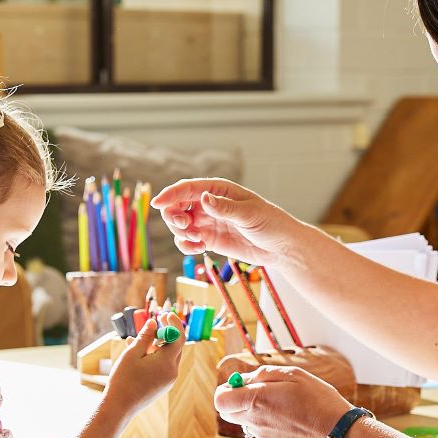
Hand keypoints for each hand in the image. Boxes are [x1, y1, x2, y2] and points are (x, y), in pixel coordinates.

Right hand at [103, 314, 184, 417]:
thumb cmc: (124, 379)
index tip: (165, 314)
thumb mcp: (132, 353)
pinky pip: (162, 366)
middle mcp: (172, 372)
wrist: (119, 407)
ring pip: (168, 357)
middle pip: (175, 347)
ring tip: (138, 339)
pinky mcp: (162, 386)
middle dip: (166, 333)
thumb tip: (153, 322)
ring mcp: (168, 380)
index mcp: (167, 363)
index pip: (179, 338)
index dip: (174, 324)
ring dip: (156, 345)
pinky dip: (154, 356)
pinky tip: (137, 353)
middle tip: (155, 323)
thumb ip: (145, 336)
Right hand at [151, 179, 303, 265]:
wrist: (281, 247)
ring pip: (179, 225)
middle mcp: (209, 204)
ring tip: (198, 241)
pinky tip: (200, 248)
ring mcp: (207, 222)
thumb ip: (225, 208)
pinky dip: (186, 246)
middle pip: (177, 206)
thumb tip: (203, 198)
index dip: (170, 194)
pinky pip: (187, 241)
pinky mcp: (208, 239)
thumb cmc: (270, 223)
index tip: (157, 204)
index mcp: (218, 190)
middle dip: (174, 217)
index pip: (187, 189)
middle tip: (185, 228)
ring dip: (180, 233)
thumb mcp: (249, 214)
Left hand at [213, 366, 352, 437]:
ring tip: (285, 405)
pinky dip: (271, 424)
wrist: (340, 434)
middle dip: (238, 401)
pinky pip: (263, 433)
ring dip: (257, 412)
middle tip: (260, 392)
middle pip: (229, 413)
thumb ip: (263, 375)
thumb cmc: (319, 402)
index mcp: (257, 401)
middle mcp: (256, 423)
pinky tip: (292, 419)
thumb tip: (245, 380)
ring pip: (247, 422)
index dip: (227, 390)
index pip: (221, 400)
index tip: (239, 384)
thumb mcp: (293, 375)